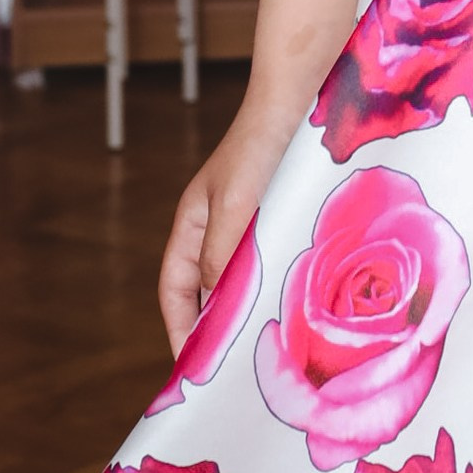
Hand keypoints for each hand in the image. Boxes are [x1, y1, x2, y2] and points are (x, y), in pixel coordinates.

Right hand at [158, 104, 292, 353]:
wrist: (298, 99)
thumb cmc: (259, 147)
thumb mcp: (235, 207)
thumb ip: (222, 257)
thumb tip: (214, 308)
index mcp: (192, 224)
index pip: (174, 289)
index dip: (178, 327)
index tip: (189, 367)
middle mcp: (217, 227)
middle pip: (205, 289)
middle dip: (212, 328)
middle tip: (229, 373)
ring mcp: (249, 222)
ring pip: (240, 279)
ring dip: (246, 310)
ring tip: (260, 350)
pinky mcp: (279, 217)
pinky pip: (268, 262)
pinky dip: (272, 286)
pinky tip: (291, 307)